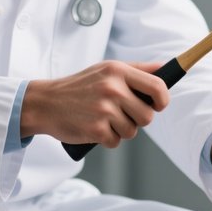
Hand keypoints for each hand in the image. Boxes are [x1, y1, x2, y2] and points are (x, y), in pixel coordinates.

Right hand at [21, 61, 168, 145]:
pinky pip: (116, 142)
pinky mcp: (96, 129)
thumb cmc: (81, 86)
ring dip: (121, 130)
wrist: (46, 102)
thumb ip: (137, 69)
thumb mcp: (107, 69)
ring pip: (132, 131)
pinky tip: (95, 127)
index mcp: (118, 71)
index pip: (157, 86)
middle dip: (138, 119)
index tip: (158, 105)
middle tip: (121, 113)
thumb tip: (164, 68)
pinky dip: (107, 139)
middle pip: (147, 116)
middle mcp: (113, 88)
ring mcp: (104, 109)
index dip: (162, 99)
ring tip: (104, 119)